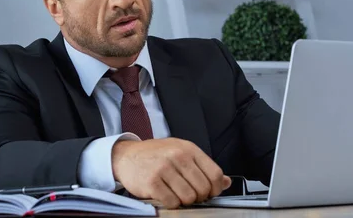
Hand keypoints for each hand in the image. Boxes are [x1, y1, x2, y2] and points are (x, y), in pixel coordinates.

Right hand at [111, 137, 231, 208]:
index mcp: (188, 148)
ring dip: (185, 201)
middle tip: (191, 195)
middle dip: (199, 197)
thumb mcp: (181, 152)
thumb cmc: (156, 154)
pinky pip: (172, 202)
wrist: (126, 156)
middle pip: (203, 188)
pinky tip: (166, 196)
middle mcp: (177, 156)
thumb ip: (203, 166)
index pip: (214, 173)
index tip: (209, 192)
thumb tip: (226, 182)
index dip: (215, 188)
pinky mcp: (152, 182)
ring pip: (189, 197)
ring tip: (177, 194)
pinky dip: (171, 203)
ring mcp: (164, 168)